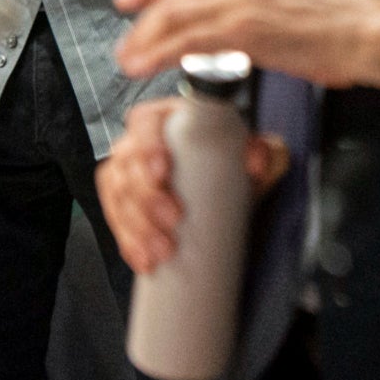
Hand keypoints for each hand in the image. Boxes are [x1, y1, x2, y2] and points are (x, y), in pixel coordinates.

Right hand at [97, 98, 289, 273]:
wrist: (228, 182)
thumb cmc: (231, 156)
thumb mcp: (251, 147)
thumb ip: (261, 149)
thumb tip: (255, 163)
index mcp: (166, 119)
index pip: (144, 123)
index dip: (147, 147)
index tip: (162, 172)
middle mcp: (141, 144)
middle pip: (127, 167)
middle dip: (147, 198)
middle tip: (173, 219)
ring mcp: (128, 175)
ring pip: (119, 198)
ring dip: (138, 228)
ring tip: (163, 249)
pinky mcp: (124, 205)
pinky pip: (117, 223)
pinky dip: (130, 243)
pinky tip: (145, 260)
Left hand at [113, 0, 379, 89]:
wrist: (367, 32)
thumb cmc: (338, 27)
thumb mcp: (287, 4)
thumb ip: (255, 8)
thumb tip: (233, 29)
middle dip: (141, 20)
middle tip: (124, 45)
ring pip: (174, 14)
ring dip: (143, 40)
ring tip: (127, 62)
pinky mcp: (244, 27)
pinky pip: (188, 39)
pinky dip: (159, 53)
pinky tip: (146, 67)